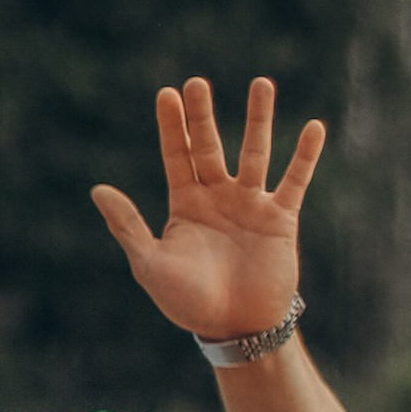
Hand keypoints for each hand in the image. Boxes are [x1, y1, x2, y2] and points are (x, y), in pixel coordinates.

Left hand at [92, 75, 323, 342]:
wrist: (234, 329)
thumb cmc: (187, 302)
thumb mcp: (150, 264)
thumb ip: (127, 226)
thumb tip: (97, 189)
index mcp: (185, 205)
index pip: (178, 155)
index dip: (173, 126)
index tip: (168, 94)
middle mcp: (218, 197)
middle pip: (211, 146)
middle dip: (204, 116)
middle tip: (198, 83)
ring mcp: (250, 205)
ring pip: (255, 153)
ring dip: (258, 119)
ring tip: (262, 83)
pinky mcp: (281, 218)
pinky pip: (295, 181)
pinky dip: (305, 155)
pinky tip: (313, 127)